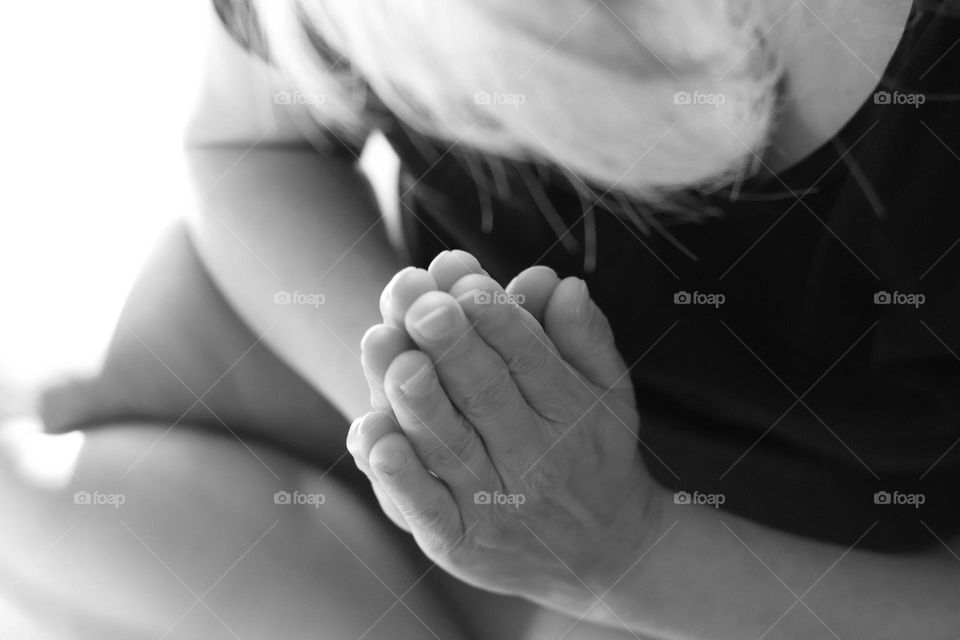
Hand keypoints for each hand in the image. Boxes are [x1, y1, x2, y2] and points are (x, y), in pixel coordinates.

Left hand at [347, 251, 660, 611]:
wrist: (604, 556)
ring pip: (448, 444)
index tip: (462, 279)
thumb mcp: (608, 390)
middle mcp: (534, 461)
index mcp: (571, 414)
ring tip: (384, 345)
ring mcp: (492, 505)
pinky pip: (424, 509)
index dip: (495, 316)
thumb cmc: (594, 452)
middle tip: (418, 301)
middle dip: (448, 343)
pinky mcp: (457, 542)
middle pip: (484, 395)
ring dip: (413, 396)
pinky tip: (369, 432)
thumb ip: (583, 334)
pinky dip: (396, 475)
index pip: (530, 357)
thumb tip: (556, 281)